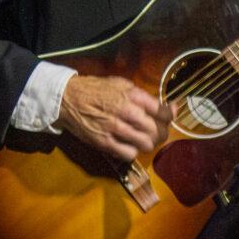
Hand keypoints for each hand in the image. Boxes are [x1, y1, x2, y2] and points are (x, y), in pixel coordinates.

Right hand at [56, 74, 175, 162]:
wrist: (68, 98)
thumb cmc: (97, 90)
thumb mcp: (122, 84)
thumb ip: (144, 97)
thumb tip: (168, 107)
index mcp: (132, 95)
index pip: (162, 111)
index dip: (169, 116)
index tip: (169, 117)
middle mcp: (126, 112)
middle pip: (156, 130)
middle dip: (161, 133)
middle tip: (158, 132)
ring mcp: (115, 129)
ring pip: (145, 144)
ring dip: (148, 144)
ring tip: (145, 140)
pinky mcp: (104, 143)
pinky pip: (129, 154)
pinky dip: (133, 152)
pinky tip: (130, 145)